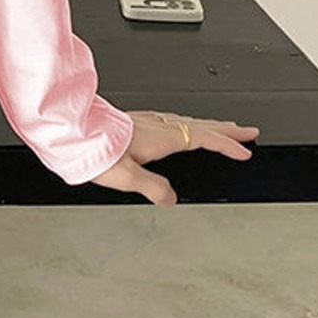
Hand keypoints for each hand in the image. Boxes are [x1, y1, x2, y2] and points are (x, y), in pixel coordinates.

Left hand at [87, 111, 260, 205]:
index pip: (202, 138)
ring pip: (184, 119)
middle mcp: (154, 126)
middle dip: (225, 129)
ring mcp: (144, 121)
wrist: (70, 131)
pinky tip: (176, 126)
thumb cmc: (94, 150)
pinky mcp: (133, 120)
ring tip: (220, 128)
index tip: (246, 149)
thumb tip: (170, 199)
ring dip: (206, 124)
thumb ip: (152, 188)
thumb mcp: (127, 177)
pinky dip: (184, 122)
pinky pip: (169, 119)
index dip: (226, 144)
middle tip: (246, 131)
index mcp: (159, 138)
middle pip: (198, 124)